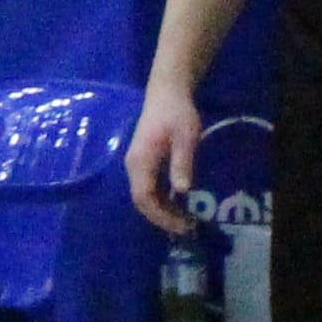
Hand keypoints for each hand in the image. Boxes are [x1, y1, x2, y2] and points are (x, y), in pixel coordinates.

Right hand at [127, 85, 206, 233]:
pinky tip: (178, 204)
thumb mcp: (186, 137)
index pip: (143, 197)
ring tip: (185, 219)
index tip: (182, 225)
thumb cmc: (177, 114)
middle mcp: (133, 166)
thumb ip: (182, 163)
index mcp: (141, 162)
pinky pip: (148, 188)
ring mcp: (136, 164)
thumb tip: (182, 191)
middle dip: (162, 217)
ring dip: (162, 210)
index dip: (160, 215)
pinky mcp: (143, 162)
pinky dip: (161, 200)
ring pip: (144, 196)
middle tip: (187, 227)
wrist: (166, 93)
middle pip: (141, 200)